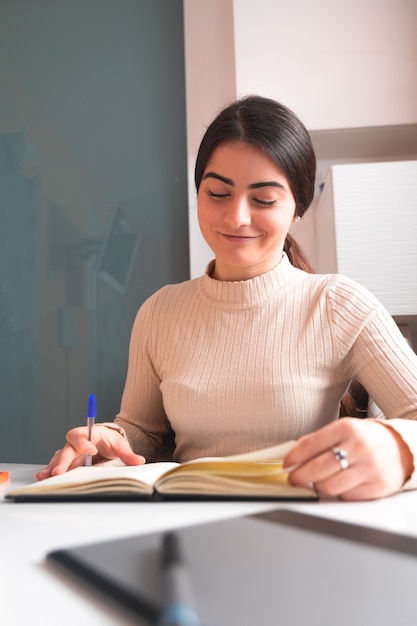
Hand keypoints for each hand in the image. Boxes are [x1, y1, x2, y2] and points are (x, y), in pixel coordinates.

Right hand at [35, 424, 145, 479]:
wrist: (106, 441)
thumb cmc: (111, 440)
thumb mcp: (120, 444)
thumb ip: (128, 453)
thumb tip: (139, 461)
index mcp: (89, 434)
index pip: (81, 434)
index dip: (83, 442)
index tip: (90, 450)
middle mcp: (77, 443)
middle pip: (67, 449)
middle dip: (63, 461)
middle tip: (60, 472)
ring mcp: (71, 453)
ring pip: (59, 458)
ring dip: (53, 467)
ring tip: (46, 476)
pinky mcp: (69, 463)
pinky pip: (58, 466)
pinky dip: (50, 471)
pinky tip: (43, 477)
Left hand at [283, 418, 413, 500]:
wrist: (401, 447)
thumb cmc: (366, 439)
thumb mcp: (343, 429)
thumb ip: (319, 440)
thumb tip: (293, 453)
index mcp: (347, 428)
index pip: (311, 444)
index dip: (294, 457)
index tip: (286, 464)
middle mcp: (359, 447)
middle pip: (318, 468)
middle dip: (299, 476)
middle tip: (293, 478)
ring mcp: (369, 467)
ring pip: (329, 486)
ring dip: (317, 486)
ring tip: (315, 483)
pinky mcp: (377, 486)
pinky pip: (346, 496)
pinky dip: (337, 493)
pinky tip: (338, 485)